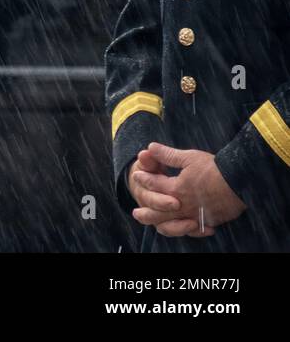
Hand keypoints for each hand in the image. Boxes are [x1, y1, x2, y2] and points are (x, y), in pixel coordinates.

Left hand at [131, 142, 245, 235]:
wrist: (241, 181)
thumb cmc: (215, 168)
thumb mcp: (189, 157)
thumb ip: (168, 155)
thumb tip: (150, 147)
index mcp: (176, 188)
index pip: (155, 185)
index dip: (144, 179)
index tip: (137, 175)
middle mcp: (184, 205)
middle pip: (159, 212)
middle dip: (146, 212)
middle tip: (136, 213)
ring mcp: (196, 215)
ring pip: (174, 224)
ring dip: (162, 224)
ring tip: (154, 225)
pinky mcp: (209, 221)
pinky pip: (193, 230)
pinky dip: (186, 230)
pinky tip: (182, 228)